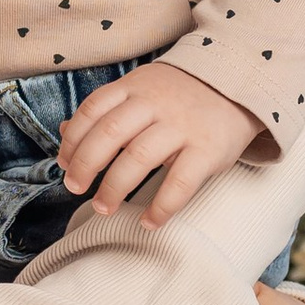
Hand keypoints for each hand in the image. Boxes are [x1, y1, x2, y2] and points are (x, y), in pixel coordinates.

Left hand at [57, 58, 266, 223]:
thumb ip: (107, 110)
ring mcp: (183, 125)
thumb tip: (64, 133)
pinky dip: (160, 207)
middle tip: (75, 188)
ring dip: (114, 187)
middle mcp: (156, 103)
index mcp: (136, 86)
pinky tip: (148, 222)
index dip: (73, 140)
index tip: (63, 163)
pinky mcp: (208, 149)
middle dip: (85, 165)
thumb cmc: (183, 94)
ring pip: (138, 157)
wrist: (242, 81)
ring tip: (103, 207)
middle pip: (109, 133)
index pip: (93, 110)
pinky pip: (180, 182)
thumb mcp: (143, 90)